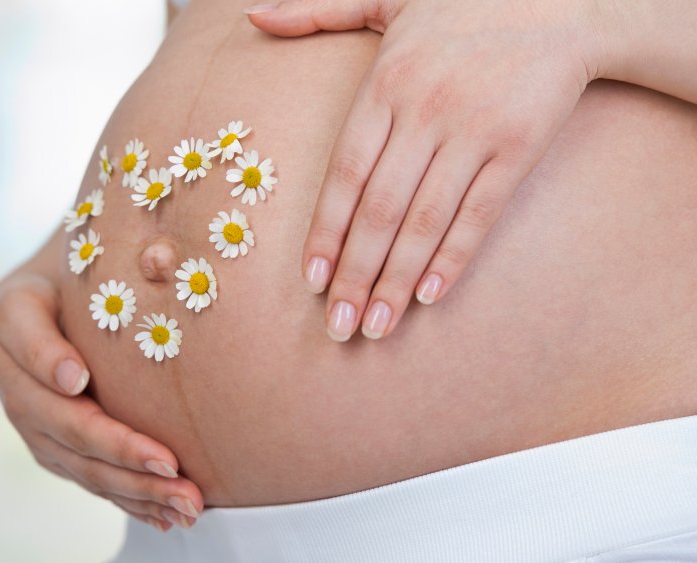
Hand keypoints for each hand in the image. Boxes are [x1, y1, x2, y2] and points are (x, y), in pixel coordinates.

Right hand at [0, 269, 203, 530]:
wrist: (70, 285)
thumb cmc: (81, 262)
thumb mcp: (71, 255)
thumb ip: (81, 289)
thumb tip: (75, 380)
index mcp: (4, 324)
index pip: (28, 350)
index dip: (52, 367)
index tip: (82, 381)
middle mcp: (11, 383)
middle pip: (65, 428)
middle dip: (120, 454)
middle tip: (173, 470)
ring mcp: (32, 423)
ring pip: (82, 466)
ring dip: (135, 490)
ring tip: (186, 506)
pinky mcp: (55, 447)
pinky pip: (93, 479)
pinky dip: (132, 501)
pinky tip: (169, 518)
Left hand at [246, 0, 604, 339]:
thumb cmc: (460, 5)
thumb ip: (318, 11)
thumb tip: (253, 16)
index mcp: (384, 83)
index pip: (344, 175)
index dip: (325, 232)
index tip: (312, 281)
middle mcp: (424, 110)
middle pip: (378, 209)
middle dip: (354, 273)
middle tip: (337, 326)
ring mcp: (473, 129)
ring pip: (425, 219)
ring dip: (396, 279)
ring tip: (376, 326)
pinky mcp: (518, 146)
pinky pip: (480, 212)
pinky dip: (453, 256)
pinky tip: (430, 295)